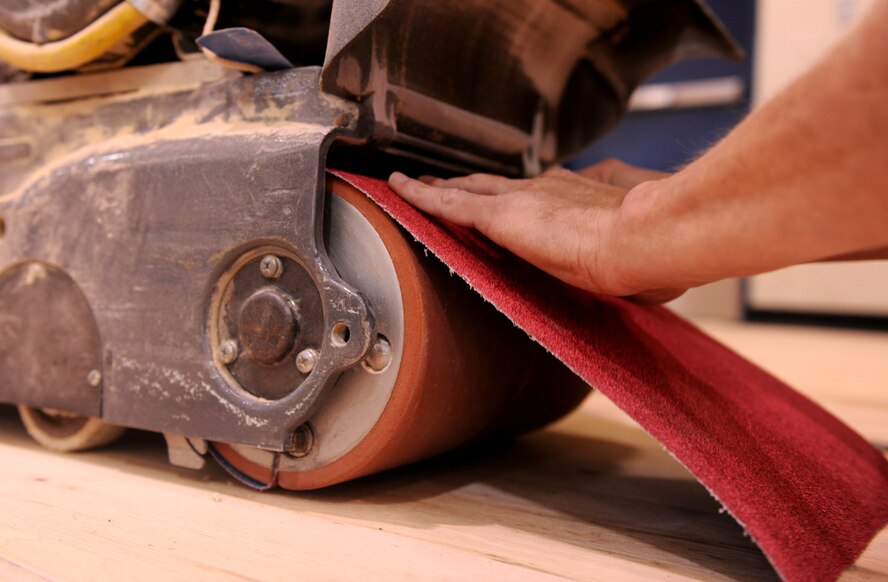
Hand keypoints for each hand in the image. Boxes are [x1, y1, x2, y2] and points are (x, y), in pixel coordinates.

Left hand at [388, 160, 684, 303]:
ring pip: (465, 188)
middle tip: (441, 182)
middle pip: (493, 184)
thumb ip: (625, 255)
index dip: (512, 194)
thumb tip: (642, 280)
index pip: (534, 193)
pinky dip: (421, 194)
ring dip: (438, 187)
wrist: (644, 239)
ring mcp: (522, 199)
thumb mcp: (636, 251)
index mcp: (577, 198)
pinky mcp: (501, 215)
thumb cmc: (651, 255)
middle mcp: (546, 189)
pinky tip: (399, 189)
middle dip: (467, 183)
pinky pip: (448, 202)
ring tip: (413, 185)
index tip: (500, 196)